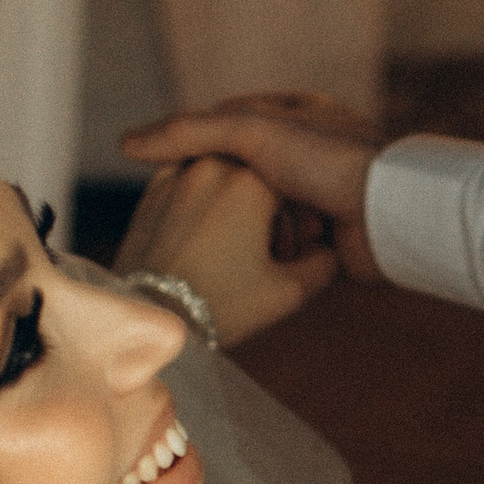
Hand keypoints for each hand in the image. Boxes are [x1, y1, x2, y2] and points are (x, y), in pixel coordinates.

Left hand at [112, 154, 339, 350]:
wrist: (151, 319)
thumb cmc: (221, 307)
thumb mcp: (287, 292)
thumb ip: (324, 264)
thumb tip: (331, 248)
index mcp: (251, 180)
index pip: (293, 179)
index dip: (301, 215)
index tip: (293, 249)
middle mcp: (213, 164)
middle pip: (258, 172)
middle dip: (269, 206)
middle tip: (268, 252)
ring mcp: (177, 173)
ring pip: (224, 173)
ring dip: (235, 199)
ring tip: (235, 245)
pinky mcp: (152, 191)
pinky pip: (191, 182)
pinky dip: (205, 200)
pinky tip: (206, 239)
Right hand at [122, 92, 383, 284]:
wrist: (387, 215)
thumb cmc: (326, 161)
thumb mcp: (249, 133)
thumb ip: (187, 133)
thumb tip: (125, 145)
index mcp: (296, 113)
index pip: (227, 126)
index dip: (201, 152)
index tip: (178, 178)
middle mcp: (309, 151)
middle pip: (244, 179)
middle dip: (234, 201)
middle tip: (212, 221)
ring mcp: (320, 196)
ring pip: (262, 218)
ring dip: (261, 232)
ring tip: (260, 240)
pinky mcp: (327, 237)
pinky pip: (286, 248)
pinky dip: (281, 256)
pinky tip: (275, 262)